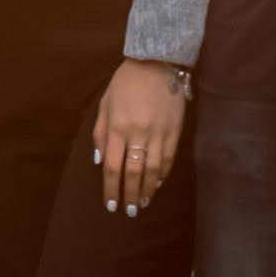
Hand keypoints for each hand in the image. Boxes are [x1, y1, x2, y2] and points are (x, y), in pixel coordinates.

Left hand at [89, 59, 187, 214]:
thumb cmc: (125, 84)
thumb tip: (100, 163)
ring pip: (153, 170)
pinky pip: (168, 159)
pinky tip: (156, 185)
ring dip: (147, 190)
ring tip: (143, 204)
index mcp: (117, 127)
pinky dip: (162, 175)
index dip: (111, 188)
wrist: (156, 64)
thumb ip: (100, 134)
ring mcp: (158, 133)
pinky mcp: (175, 131)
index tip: (110, 204)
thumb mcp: (105, 104)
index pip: (113, 167)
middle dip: (130, 195)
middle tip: (129, 212)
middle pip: (133, 173)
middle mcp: (137, 133)